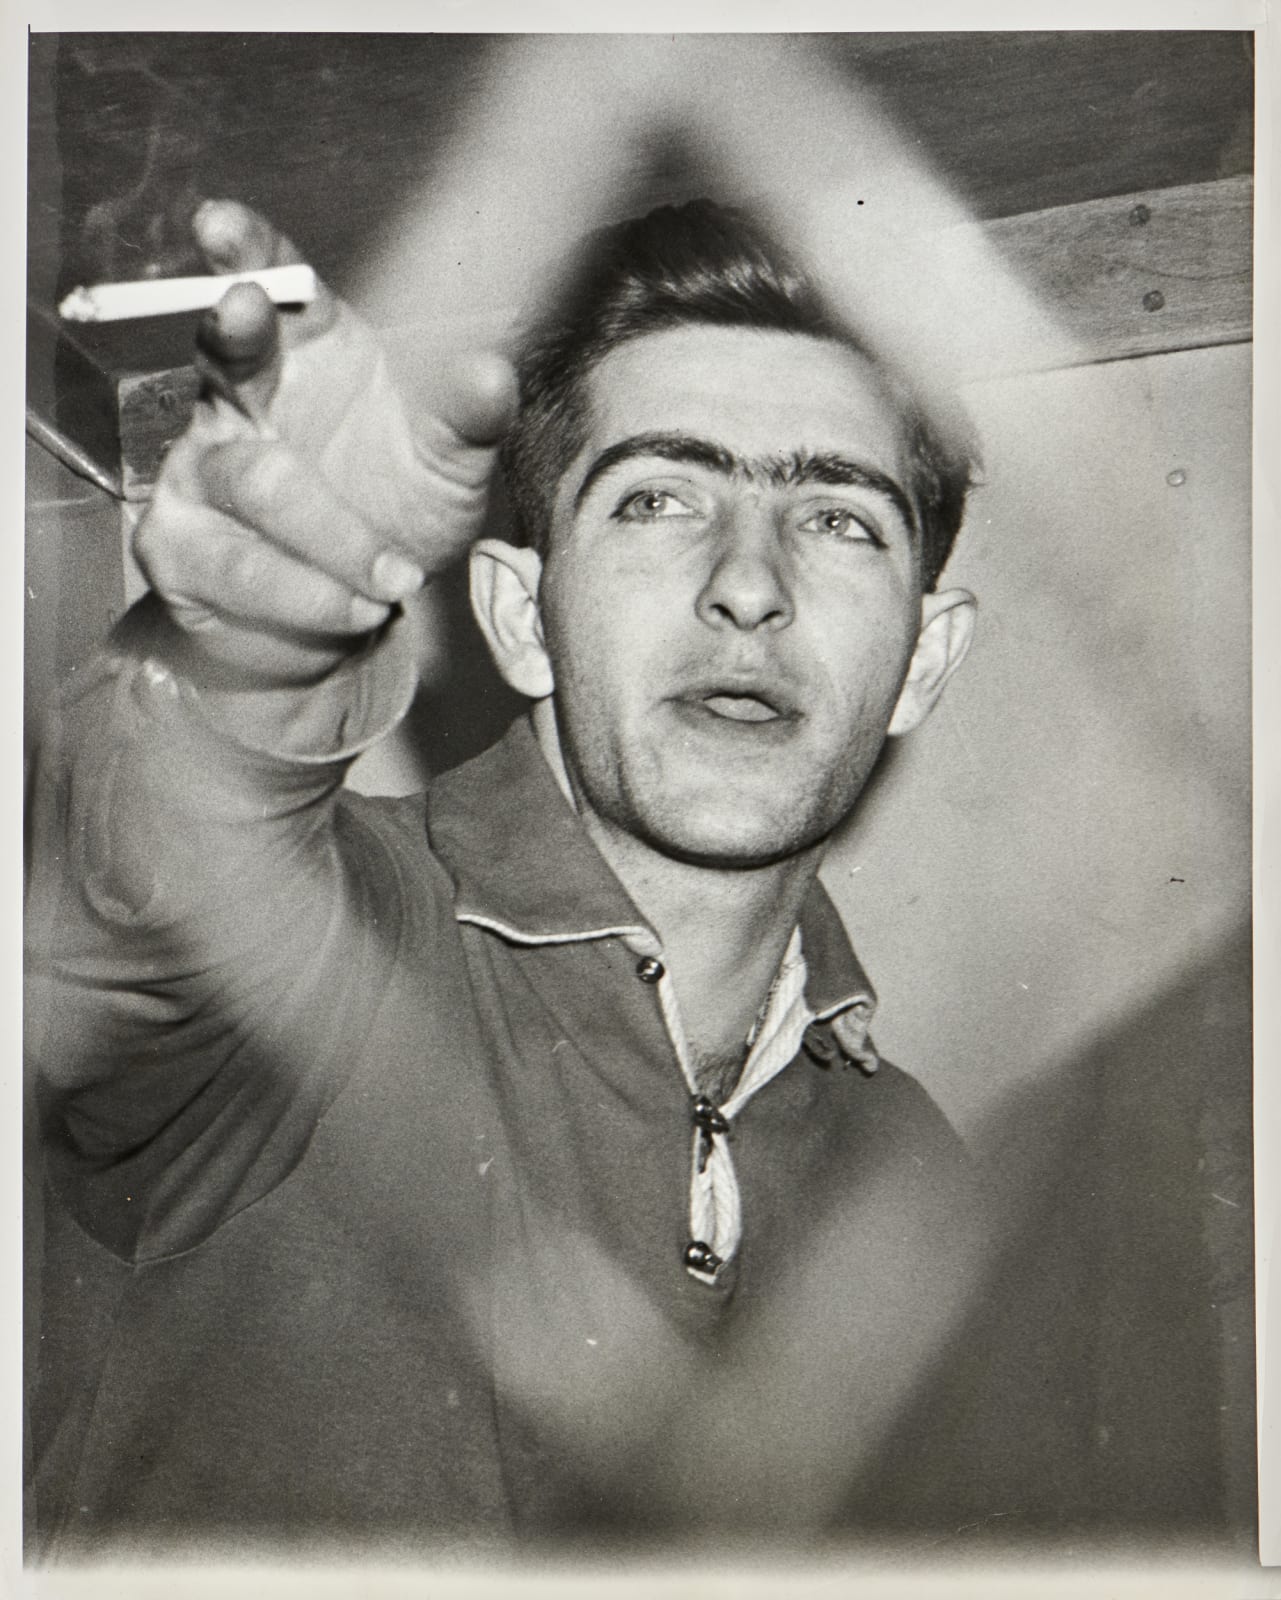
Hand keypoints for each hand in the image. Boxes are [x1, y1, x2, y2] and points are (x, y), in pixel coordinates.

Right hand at [134, 200, 517, 687]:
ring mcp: (199, 471)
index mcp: (304, 355)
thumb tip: (490, 372)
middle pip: (224, 351)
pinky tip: (354, 608)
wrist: (347, 620)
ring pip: (257, 479)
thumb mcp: (446, 472)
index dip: (247, 250)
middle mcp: (242, 400)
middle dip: (233, 329)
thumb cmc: (393, 516)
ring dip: (336, 536)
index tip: (223, 225)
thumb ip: (465, 424)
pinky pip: (239, 565)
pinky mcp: (178, 548)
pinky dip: (307, 594)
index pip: (274, 286)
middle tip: (244, 307)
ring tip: (397, 578)